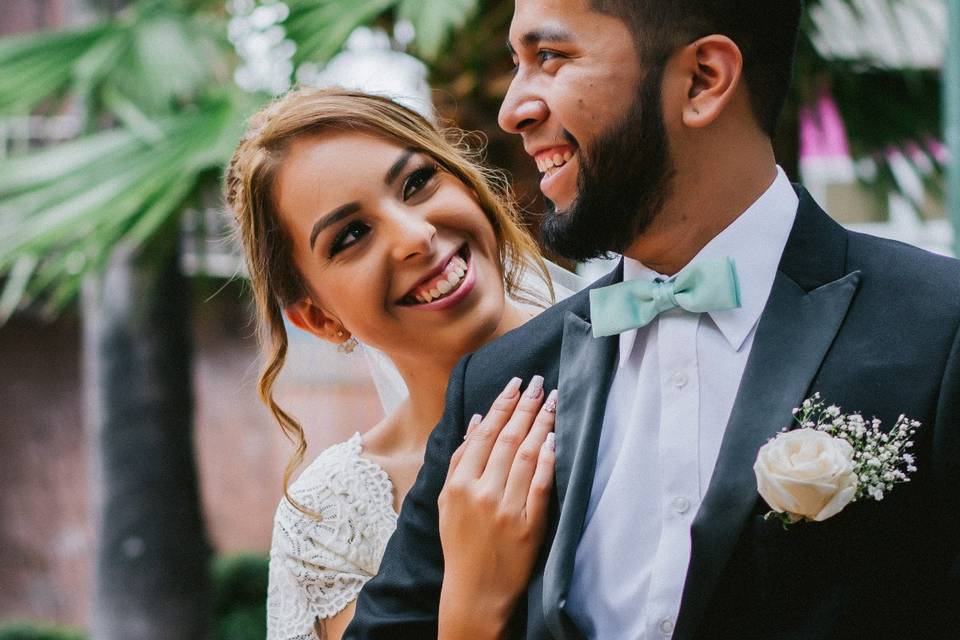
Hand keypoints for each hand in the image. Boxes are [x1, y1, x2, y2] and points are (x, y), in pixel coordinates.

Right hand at [437, 375, 556, 639]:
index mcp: (458, 483)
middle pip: (508, 439)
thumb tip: (476, 421)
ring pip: (527, 456)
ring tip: (552, 400)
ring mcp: (506, 509)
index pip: (484, 434)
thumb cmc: (459, 542)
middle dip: (525, 405)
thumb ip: (458, 460)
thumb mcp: (446, 500)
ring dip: (541, 424)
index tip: (515, 383)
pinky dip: (549, 460)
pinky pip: (541, 485)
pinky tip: (556, 438)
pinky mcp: (529, 526)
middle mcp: (481, 492)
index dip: (502, 405)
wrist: (474, 590)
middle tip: (539, 381)